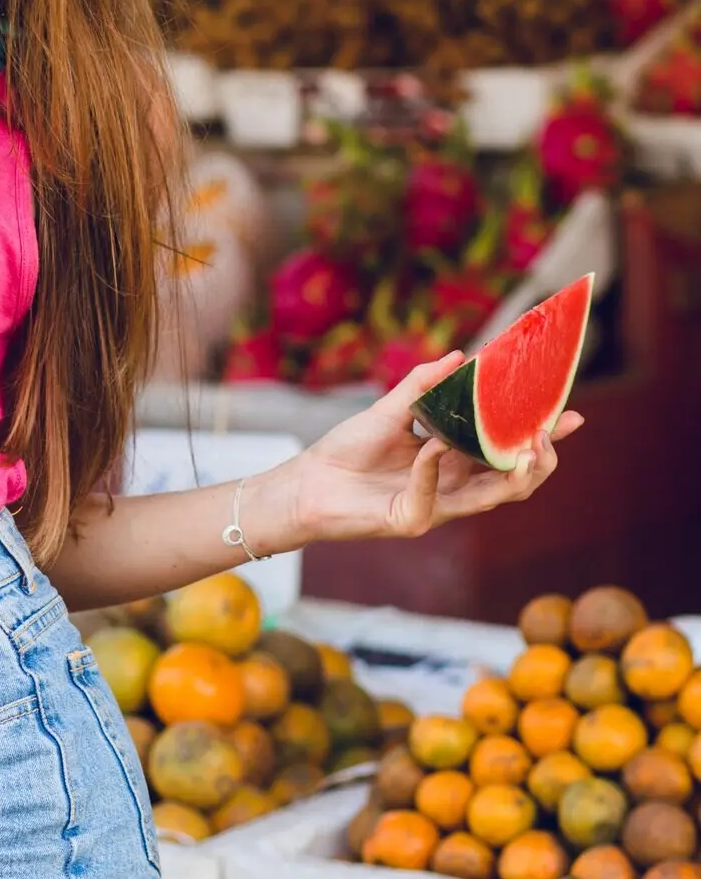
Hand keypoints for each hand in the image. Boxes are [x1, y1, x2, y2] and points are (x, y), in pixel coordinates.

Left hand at [291, 352, 583, 544]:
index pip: (509, 449)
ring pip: (493, 497)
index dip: (542, 435)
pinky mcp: (413, 521)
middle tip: (551, 434)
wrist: (306, 482)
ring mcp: (438, 507)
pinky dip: (433, 467)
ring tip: (528, 448)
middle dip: (541, 458)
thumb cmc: (346, 450)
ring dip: (514, 473)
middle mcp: (454, 485)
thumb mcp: (390, 409)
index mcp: (454, 460)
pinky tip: (430, 446)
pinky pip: (434, 496)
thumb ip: (423, 386)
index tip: (571, 413)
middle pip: (515, 478)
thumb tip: (460, 357)